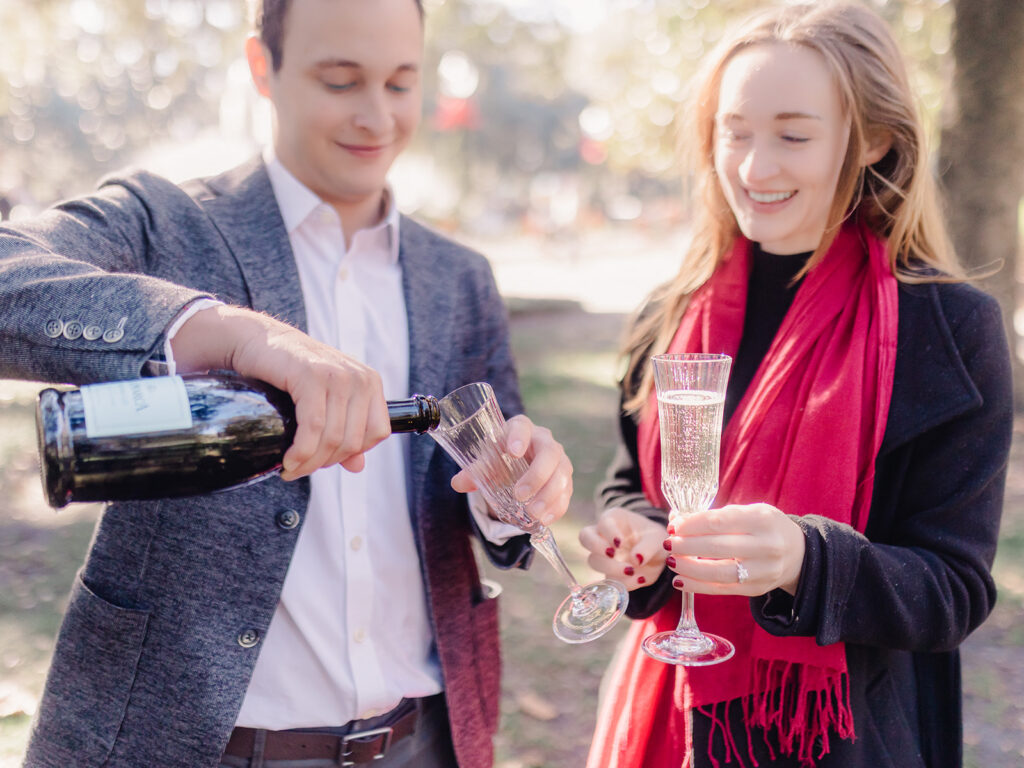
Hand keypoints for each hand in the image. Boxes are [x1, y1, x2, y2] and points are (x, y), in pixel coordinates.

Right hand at [171, 305, 390, 478]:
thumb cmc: (290, 374)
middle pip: (353, 441)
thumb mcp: (325, 402)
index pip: (377, 433)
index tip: (324, 461)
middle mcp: (361, 378)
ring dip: (310, 463)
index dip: (351, 453)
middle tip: (299, 469)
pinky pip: (313, 427)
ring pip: (333, 438)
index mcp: (371, 383)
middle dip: (325, 463)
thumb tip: (359, 467)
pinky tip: (288, 460)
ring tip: (290, 469)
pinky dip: (301, 451)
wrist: (257, 341)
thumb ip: (345, 433)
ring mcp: (338, 375)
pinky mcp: (312, 376)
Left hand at [450, 414, 572, 526]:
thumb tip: (458, 484)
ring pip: (562, 474)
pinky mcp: (565, 479)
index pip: (522, 427)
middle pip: (550, 453)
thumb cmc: (501, 456)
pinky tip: (545, 519)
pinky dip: (557, 507)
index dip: (519, 437)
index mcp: (521, 428)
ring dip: (549, 495)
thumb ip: (474, 471)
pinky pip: (566, 492)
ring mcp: (559, 459)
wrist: (518, 461)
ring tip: (533, 513)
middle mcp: (544, 440)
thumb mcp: (487, 460)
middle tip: (520, 495)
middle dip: (536, 475)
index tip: (512, 452)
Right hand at [579, 507, 667, 589]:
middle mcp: (602, 535)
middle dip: (597, 548)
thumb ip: (647, 547)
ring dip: (611, 568)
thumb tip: (635, 559)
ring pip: (593, 560)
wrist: (658, 556)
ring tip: (632, 571)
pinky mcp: (607, 573)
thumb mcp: (657, 539)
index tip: (620, 543)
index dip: (608, 532)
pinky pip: (608, 580)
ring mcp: (602, 555)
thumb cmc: (653, 538)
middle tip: (613, 555)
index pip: (603, 522)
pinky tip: (640, 579)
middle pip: (586, 538)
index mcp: (613, 519)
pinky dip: (623, 582)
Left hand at [664, 503, 805, 595]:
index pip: (719, 521)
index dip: (692, 524)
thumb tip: (677, 520)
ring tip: (672, 561)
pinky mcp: (757, 589)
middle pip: (717, 547)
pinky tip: (680, 581)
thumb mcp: (750, 511)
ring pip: (719, 572)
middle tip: (669, 543)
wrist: (799, 553)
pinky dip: (698, 586)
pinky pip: (723, 589)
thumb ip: (717, 516)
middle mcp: (766, 545)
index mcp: (762, 519)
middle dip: (687, 545)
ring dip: (690, 568)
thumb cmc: (765, 527)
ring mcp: (763, 570)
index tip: (674, 525)